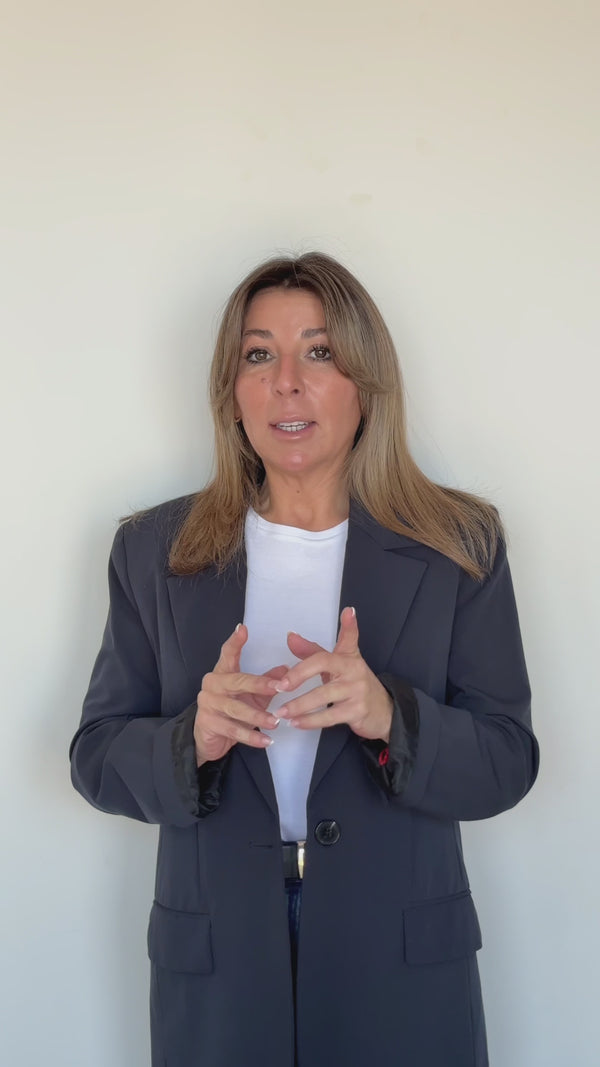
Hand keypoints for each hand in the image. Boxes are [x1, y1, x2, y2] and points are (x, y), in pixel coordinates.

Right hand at [194, 624, 285, 765]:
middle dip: (259, 684)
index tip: (243, 629)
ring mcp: (207, 704)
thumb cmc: (232, 712)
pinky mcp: (208, 723)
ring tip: (275, 721)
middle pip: (237, 681)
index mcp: (222, 673)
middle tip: (279, 688)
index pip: (227, 654)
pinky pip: (233, 730)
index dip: (235, 642)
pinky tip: (266, 741)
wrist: (209, 739)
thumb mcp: (252, 696)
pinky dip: (251, 736)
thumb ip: (266, 682)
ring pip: (236, 709)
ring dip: (258, 716)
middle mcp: (212, 685)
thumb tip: (286, 669)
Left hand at [276, 607, 392, 741]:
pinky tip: (296, 723)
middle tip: (279, 687)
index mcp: (349, 656)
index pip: (346, 638)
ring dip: (299, 705)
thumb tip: (290, 636)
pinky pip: (329, 716)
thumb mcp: (336, 666)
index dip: (349, 625)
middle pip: (324, 665)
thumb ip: (312, 652)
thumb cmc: (354, 685)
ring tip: (281, 712)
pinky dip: (310, 721)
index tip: (348, 611)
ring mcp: (357, 691)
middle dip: (298, 676)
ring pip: (323, 696)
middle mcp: (355, 670)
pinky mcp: (357, 711)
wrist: (383, 712)